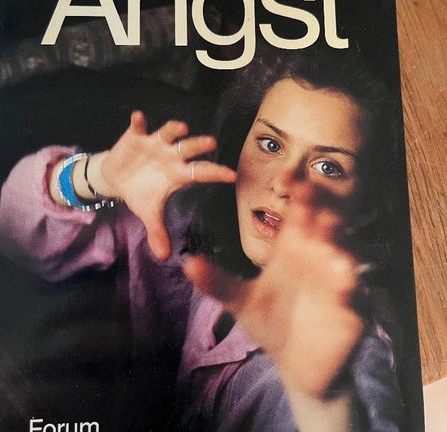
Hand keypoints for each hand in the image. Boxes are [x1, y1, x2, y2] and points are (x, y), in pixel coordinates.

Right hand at [100, 111, 236, 259]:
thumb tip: (164, 257)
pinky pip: (138, 127)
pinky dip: (138, 122)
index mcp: (179, 174)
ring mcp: (155, 144)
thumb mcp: (149, 213)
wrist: (118, 178)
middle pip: (189, 149)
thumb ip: (158, 232)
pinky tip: (138, 118)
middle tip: (211, 143)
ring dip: (173, 130)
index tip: (232, 175)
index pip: (202, 173)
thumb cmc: (141, 193)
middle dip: (199, 145)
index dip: (216, 173)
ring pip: (168, 133)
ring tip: (180, 128)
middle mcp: (172, 156)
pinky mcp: (136, 136)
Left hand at [183, 195, 363, 399]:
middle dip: (321, 213)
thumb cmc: (271, 324)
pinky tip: (343, 288)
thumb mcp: (241, 302)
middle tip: (310, 203)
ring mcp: (337, 281)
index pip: (299, 213)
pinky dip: (350, 289)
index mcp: (293, 249)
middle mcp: (318, 258)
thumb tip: (186, 263)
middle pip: (324, 226)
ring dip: (338, 248)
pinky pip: (356, 295)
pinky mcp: (353, 308)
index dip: (298, 193)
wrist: (296, 364)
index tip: (288, 179)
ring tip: (326, 243)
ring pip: (344, 255)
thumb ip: (217, 283)